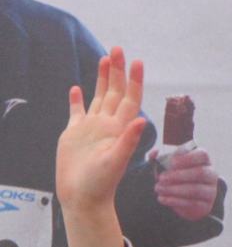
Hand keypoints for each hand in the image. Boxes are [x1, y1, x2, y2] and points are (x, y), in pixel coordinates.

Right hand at [57, 48, 147, 215]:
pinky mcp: (74, 133)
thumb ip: (128, 141)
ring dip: (102, 79)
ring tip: (105, 59)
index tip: (137, 62)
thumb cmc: (101, 183)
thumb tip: (141, 121)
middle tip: (118, 48)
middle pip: (115, 92)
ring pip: (99, 97)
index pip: (130, 99)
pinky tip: (77, 88)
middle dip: (117, 71)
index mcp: (119, 128)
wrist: (83, 197)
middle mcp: (107, 125)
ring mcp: (91, 128)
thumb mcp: (116, 161)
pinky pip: (77, 111)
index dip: (134, 80)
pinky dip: (77, 100)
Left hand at [153, 147, 218, 219]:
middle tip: (161, 177)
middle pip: (201, 172)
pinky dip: (174, 201)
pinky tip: (162, 198)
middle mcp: (211, 175)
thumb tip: (154, 152)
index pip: (202, 155)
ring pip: (196, 189)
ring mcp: (210, 191)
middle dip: (179, 175)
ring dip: (174, 189)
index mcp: (203, 161)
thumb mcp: (167, 167)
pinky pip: (192, 203)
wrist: (182, 200)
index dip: (188, 157)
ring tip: (158, 188)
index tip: (171, 161)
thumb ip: (159, 159)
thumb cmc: (175, 178)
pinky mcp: (206, 205)